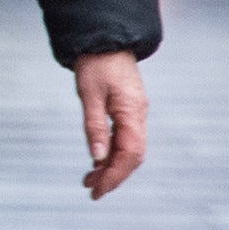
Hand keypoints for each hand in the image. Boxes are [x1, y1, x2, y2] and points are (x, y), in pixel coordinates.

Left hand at [73, 50, 147, 198]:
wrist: (106, 38)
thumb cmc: (96, 64)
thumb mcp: (89, 95)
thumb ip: (94, 127)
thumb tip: (97, 158)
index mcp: (132, 113)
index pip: (129, 154)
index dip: (114, 175)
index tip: (97, 190)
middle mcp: (139, 116)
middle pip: (132, 156)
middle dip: (113, 176)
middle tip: (91, 190)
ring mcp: (136, 113)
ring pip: (129, 149)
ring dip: (112, 166)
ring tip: (90, 180)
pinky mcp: (129, 110)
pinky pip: (125, 138)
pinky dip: (112, 153)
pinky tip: (98, 160)